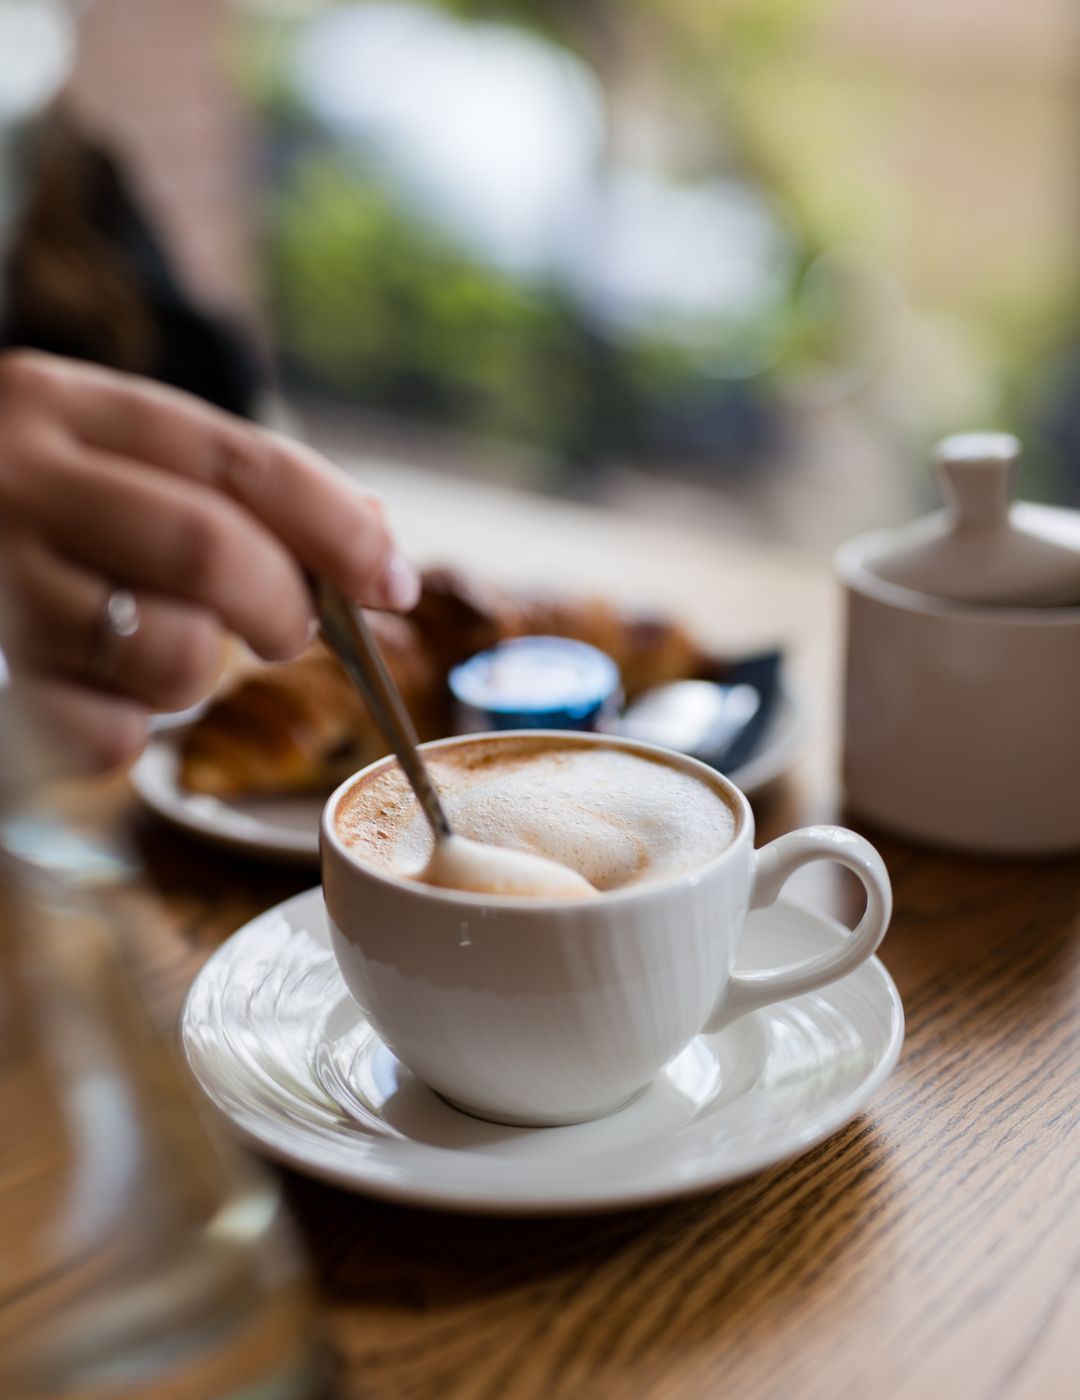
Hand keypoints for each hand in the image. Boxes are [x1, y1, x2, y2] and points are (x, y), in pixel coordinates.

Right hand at [0, 351, 419, 770]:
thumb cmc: (15, 508)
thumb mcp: (102, 459)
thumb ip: (224, 486)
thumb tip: (379, 535)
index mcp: (70, 406)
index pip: (242, 459)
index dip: (339, 526)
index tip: (394, 583)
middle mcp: (21, 476)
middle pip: (212, 550)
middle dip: (283, 609)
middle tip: (285, 633)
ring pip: (170, 653)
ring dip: (195, 677)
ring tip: (154, 651)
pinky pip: (104, 736)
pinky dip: (123, 734)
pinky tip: (89, 695)